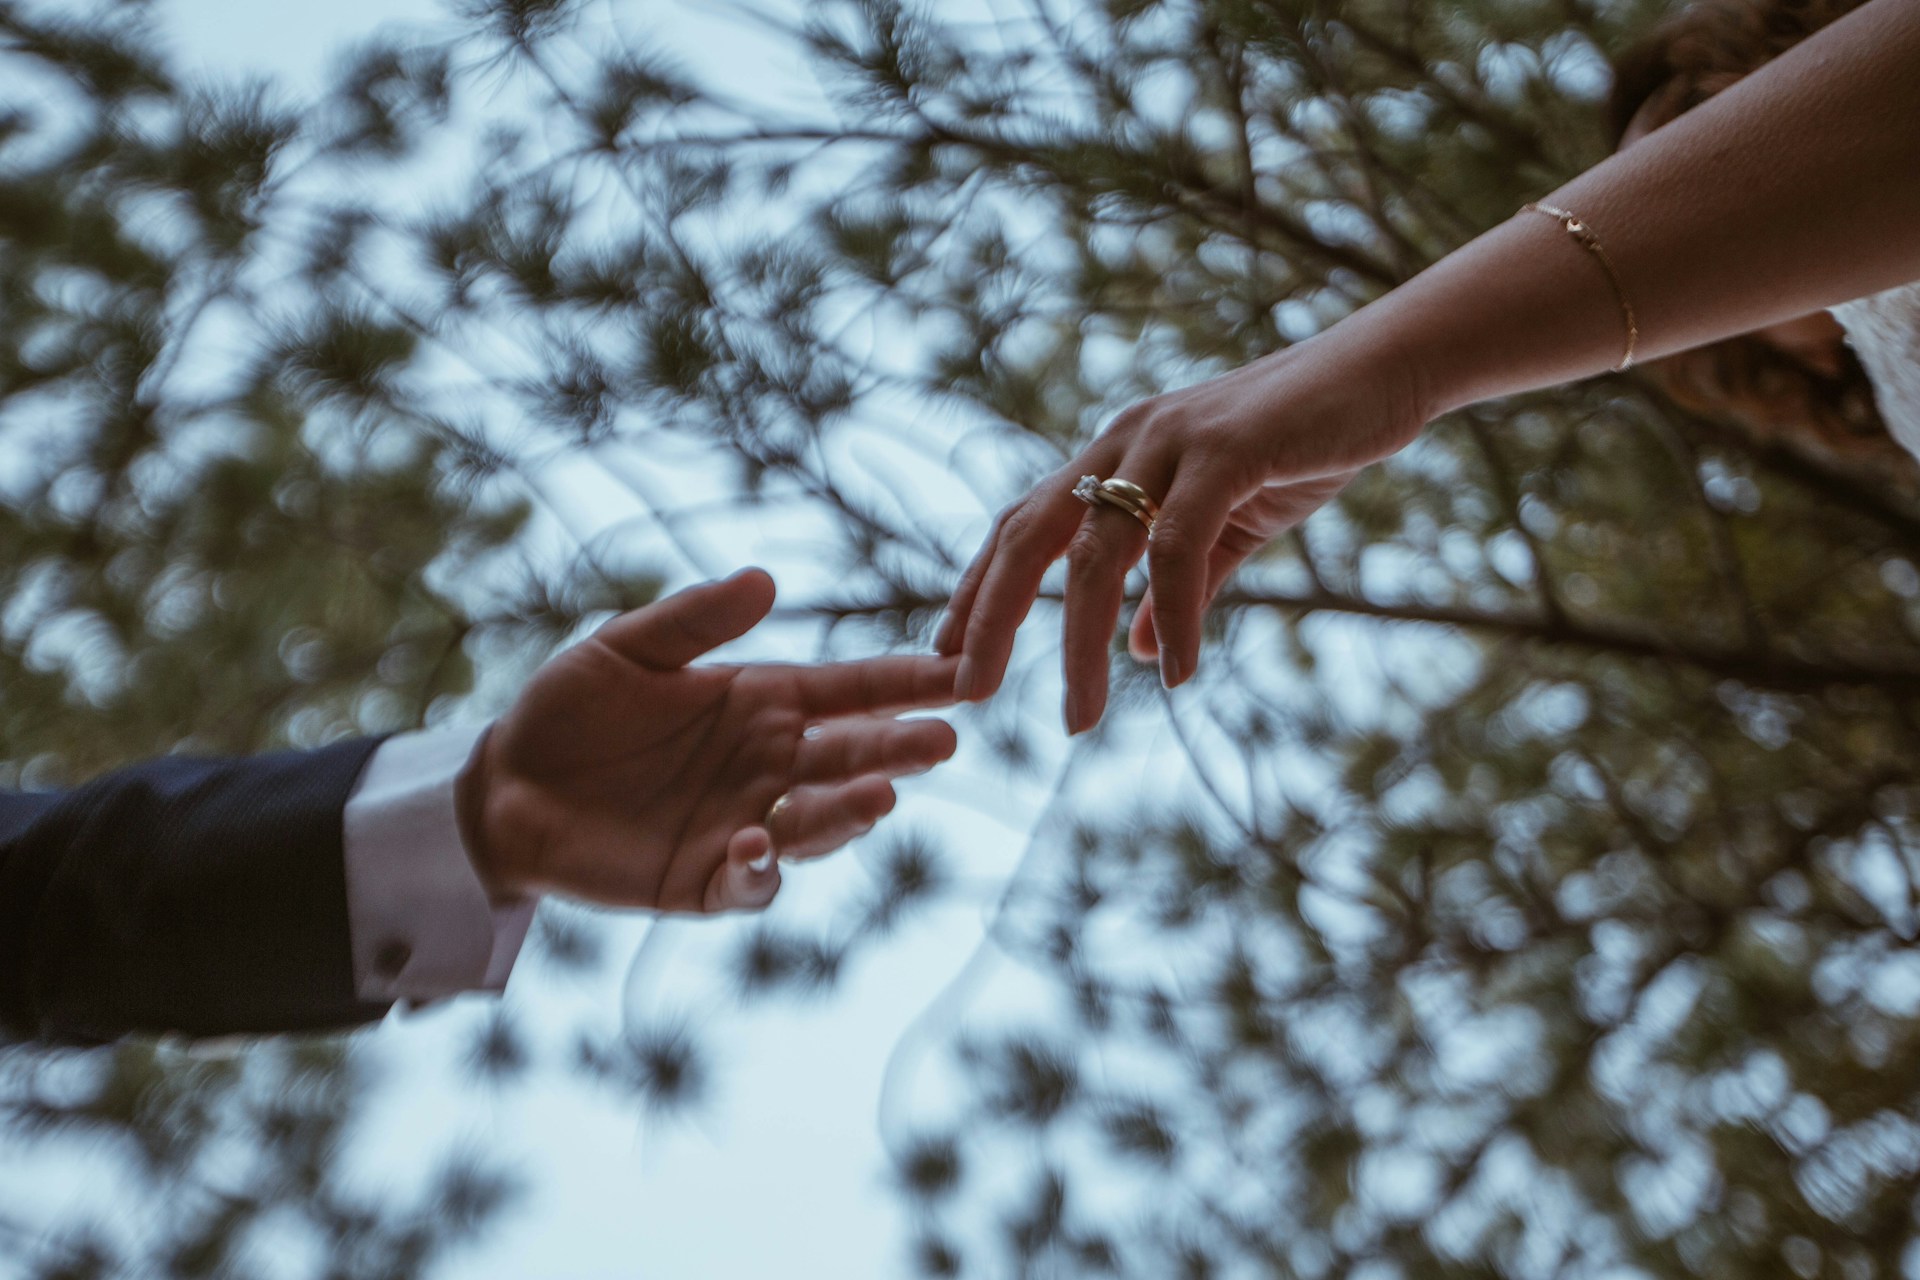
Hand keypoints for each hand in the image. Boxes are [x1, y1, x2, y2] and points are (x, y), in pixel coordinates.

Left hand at [456, 569, 960, 912]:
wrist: (503, 788)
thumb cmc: (568, 709)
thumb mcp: (625, 648)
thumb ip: (693, 620)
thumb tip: (766, 580)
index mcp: (762, 702)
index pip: (850, 690)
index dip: (903, 683)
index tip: (956, 674)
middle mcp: (767, 764)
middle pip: (849, 756)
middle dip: (897, 750)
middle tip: (941, 742)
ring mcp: (744, 822)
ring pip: (817, 824)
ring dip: (849, 813)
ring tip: (878, 798)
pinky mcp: (705, 880)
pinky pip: (751, 882)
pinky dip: (762, 866)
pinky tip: (759, 841)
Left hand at [935, 332, 1429, 730]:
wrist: (1386, 373)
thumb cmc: (1304, 445)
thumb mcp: (1228, 528)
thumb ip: (1181, 586)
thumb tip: (1139, 651)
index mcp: (1115, 455)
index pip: (1022, 524)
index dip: (979, 587)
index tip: (947, 655)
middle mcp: (1125, 440)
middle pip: (1028, 533)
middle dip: (991, 616)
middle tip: (968, 691)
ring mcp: (1170, 441)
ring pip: (1098, 553)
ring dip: (1081, 644)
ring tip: (1080, 717)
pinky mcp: (1226, 450)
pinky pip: (1178, 546)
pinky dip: (1172, 615)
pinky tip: (1173, 672)